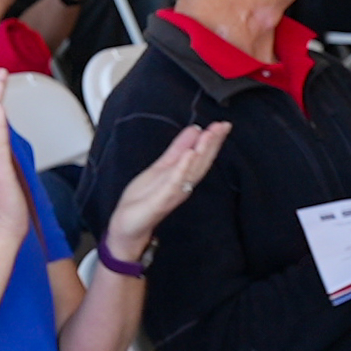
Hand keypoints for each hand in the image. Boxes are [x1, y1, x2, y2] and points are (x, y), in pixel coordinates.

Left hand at [100, 120, 230, 263]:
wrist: (128, 225)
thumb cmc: (145, 198)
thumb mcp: (161, 166)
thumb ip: (178, 148)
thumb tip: (195, 129)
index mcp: (182, 175)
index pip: (201, 155)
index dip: (213, 140)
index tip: (223, 125)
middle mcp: (182, 184)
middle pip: (201, 162)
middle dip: (212, 144)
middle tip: (222, 127)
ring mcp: (172, 193)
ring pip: (191, 171)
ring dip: (201, 153)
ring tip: (208, 137)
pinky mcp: (161, 201)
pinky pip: (174, 184)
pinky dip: (182, 169)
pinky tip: (189, 156)